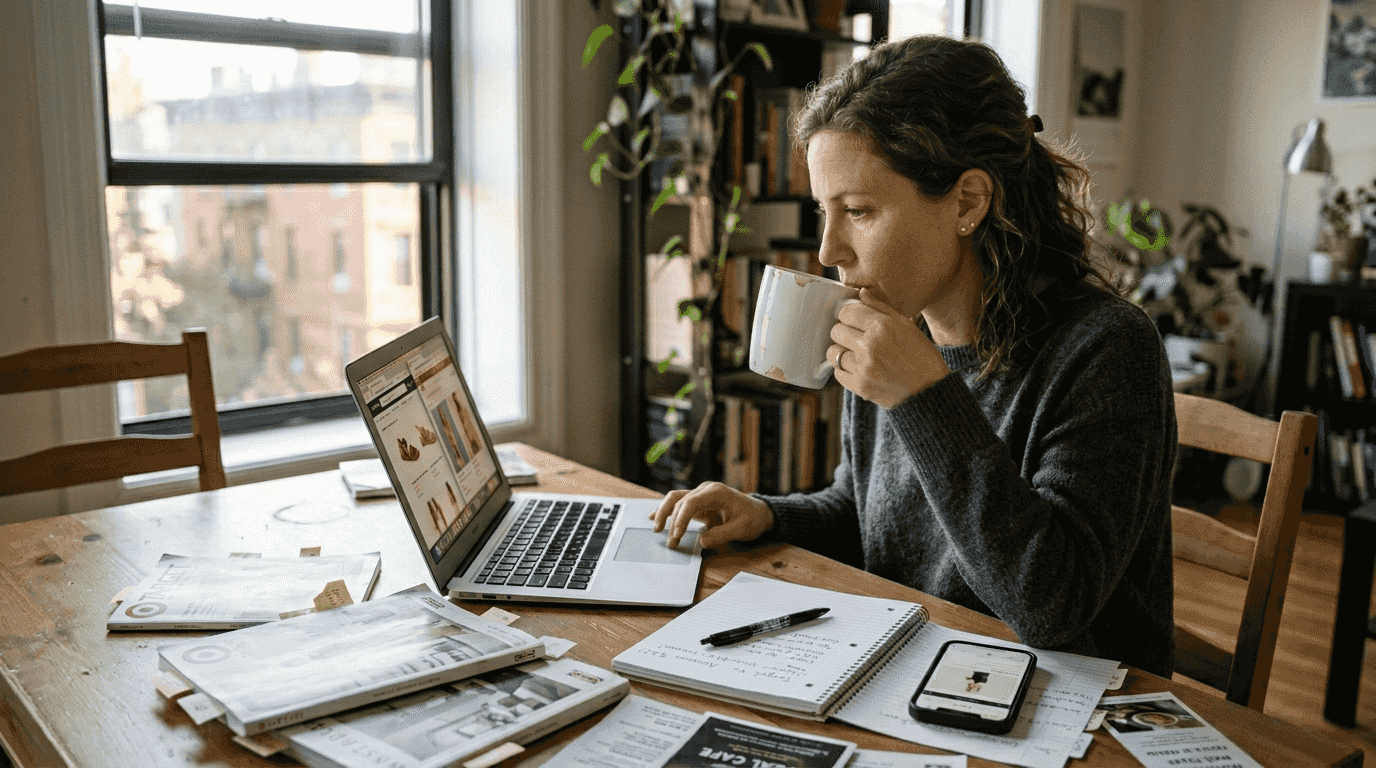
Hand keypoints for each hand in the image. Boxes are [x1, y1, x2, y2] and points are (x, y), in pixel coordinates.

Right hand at [649, 482, 773, 548]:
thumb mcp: (741, 529)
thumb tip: (702, 542)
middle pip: (679, 500)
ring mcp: (701, 495)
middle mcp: (705, 490)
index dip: (681, 519)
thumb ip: (722, 535)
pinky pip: (679, 504)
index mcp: (716, 492)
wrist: (759, 512)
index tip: (677, 535)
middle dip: (671, 521)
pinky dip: (667, 511)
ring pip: (675, 499)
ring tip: (657, 530)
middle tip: (670, 542)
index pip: (691, 502)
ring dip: (665, 514)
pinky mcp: (699, 503)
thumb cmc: (752, 518)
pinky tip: (653, 517)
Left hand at [827, 288, 950, 408]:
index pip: (847, 312)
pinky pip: (838, 373)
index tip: (853, 319)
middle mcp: (870, 345)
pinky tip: (857, 368)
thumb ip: (882, 308)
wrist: (929, 392)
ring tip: (854, 353)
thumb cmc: (921, 356)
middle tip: (854, 337)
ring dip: (841, 351)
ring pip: (833, 352)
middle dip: (843, 332)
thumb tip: (861, 293)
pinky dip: (844, 369)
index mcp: (883, 327)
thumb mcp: (907, 326)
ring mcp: (863, 367)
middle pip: (836, 331)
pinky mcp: (860, 386)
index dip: (848, 314)